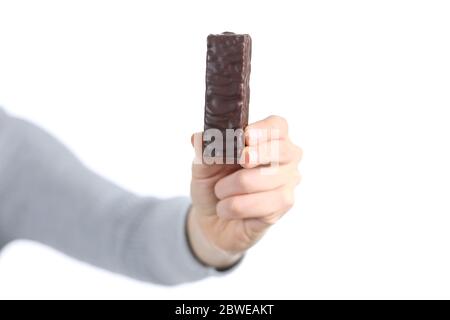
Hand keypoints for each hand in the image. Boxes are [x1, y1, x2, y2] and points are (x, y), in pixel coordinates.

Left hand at [188, 115, 302, 268]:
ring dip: (231, 187)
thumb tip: (199, 138)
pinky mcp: (283, 206)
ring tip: (220, 192)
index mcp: (268, 139)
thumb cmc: (214, 184)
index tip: (245, 136)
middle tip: (240, 160)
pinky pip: (261, 205)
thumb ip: (204, 150)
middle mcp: (285, 158)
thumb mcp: (203, 165)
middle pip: (281, 150)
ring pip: (264, 180)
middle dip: (256, 155)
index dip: (263, 130)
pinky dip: (235, 207)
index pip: (277, 126)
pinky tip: (227, 208)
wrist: (212, 219)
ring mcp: (288, 182)